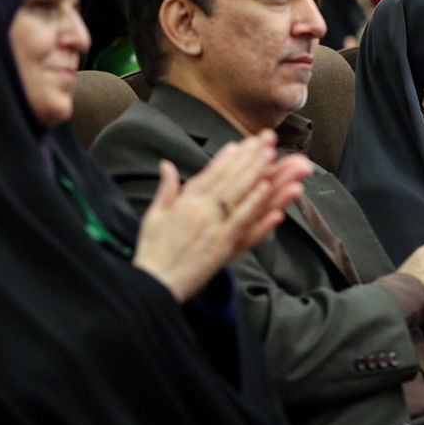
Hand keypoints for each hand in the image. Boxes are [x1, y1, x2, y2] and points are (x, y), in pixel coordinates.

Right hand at [133, 132, 309, 300]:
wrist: (151, 285)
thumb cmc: (152, 253)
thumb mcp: (154, 215)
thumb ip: (166, 188)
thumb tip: (167, 165)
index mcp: (185, 201)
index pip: (211, 173)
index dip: (229, 157)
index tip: (243, 143)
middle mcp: (200, 209)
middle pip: (230, 178)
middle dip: (249, 157)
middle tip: (267, 139)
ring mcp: (213, 226)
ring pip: (239, 194)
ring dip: (257, 173)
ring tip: (272, 155)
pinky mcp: (222, 245)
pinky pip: (242, 221)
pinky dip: (254, 205)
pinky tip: (267, 190)